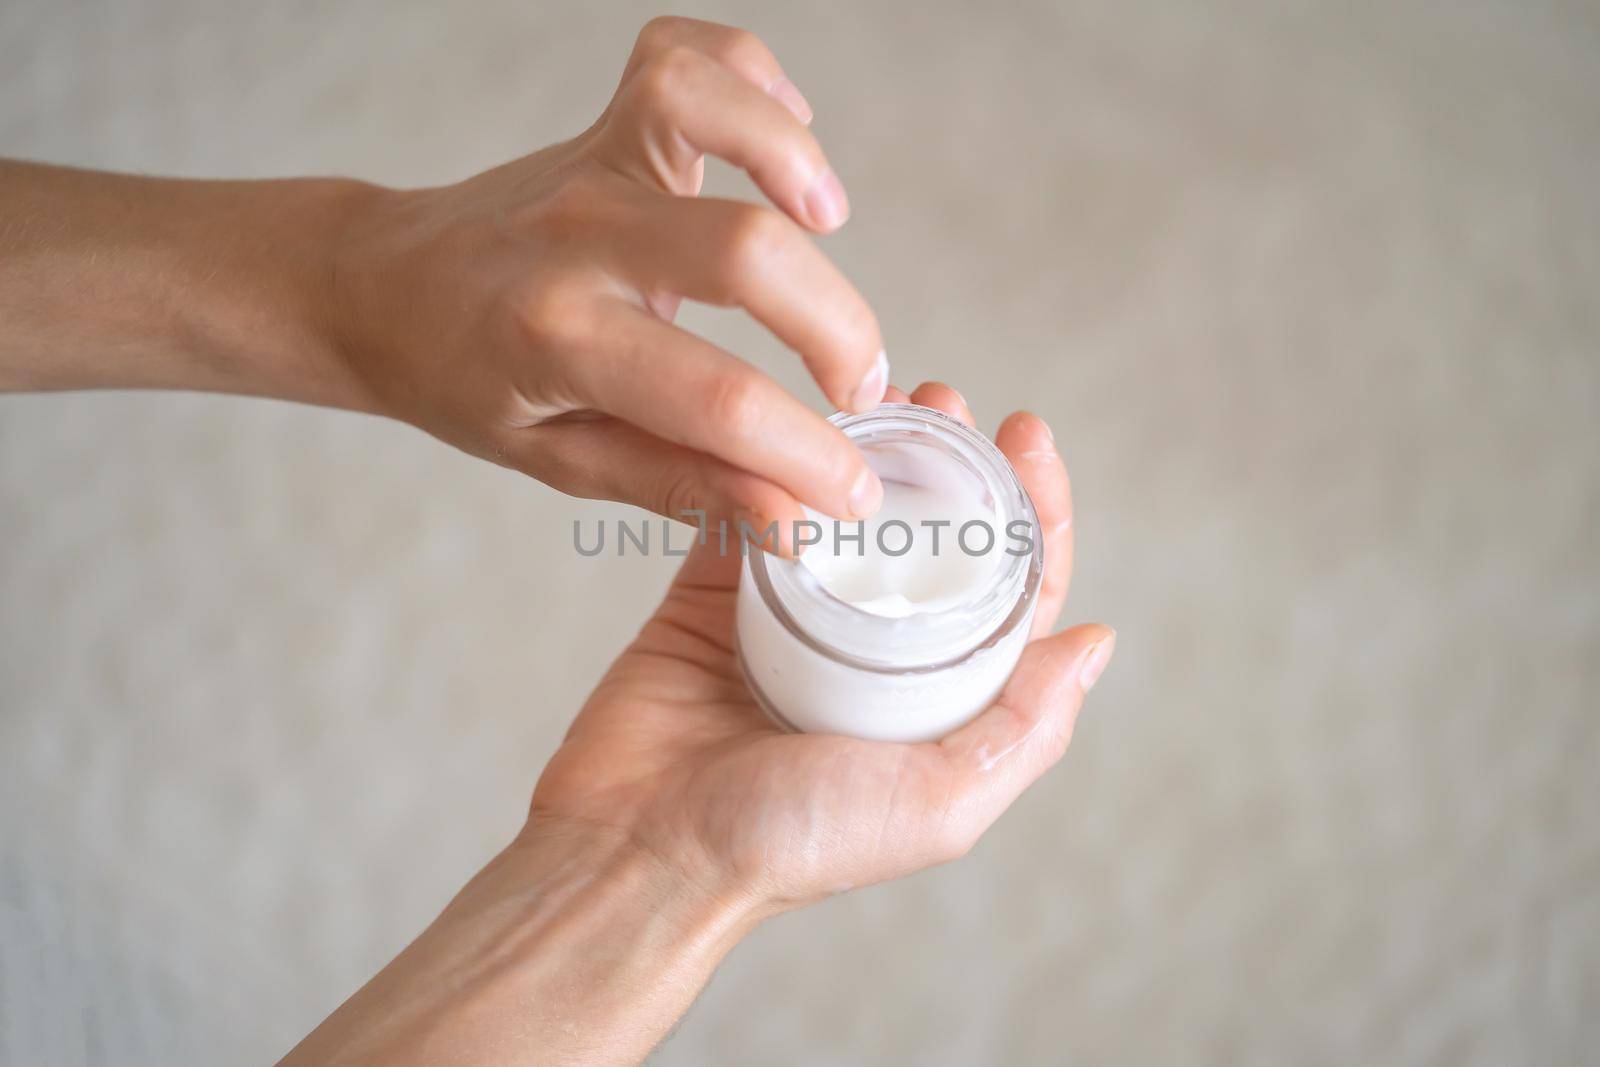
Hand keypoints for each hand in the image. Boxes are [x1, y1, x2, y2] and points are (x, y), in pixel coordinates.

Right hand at [281, 384, 1114, 1066]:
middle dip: (953, 463)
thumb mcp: (938, 803)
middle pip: (932, 536)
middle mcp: (875, 654)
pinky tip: (792, 418)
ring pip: (846, 513)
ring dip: (872, 450)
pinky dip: (770, 463)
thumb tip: (1096, 640)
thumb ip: (1023, 730)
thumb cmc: (790, 843)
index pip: (1011, 590)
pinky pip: (750, 511)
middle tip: (949, 402)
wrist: (640, 850)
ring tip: (884, 396)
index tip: (1030, 438)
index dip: (1035, 511)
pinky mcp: (715, 595)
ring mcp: (795, 618)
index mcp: (937, 699)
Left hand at [331, 16, 886, 536]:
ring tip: (828, 226)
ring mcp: (592, 166)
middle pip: (746, 252)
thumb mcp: (560, 458)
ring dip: (793, 160)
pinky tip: (783, 141)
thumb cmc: (466, 381)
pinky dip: (752, 83)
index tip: (853, 490)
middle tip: (857, 386)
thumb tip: (789, 517)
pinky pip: (686, 57)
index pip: (717, 400)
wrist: (380, 289)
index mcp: (559, 340)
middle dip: (839, 329)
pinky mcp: (604, 123)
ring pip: (705, 105)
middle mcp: (579, 238)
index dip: (806, 455)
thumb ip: (680, 483)